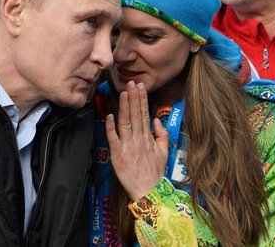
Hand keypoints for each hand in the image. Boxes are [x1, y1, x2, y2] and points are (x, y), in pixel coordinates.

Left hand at [106, 81, 168, 200]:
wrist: (149, 191)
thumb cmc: (155, 173)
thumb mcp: (164, 152)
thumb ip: (161, 135)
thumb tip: (156, 120)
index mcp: (149, 138)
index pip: (144, 114)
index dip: (142, 100)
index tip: (140, 87)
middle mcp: (139, 140)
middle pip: (135, 115)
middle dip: (133, 97)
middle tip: (132, 82)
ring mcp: (128, 147)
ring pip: (125, 122)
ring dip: (124, 107)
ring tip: (123, 92)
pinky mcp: (117, 156)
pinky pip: (113, 138)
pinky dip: (110, 127)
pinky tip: (109, 115)